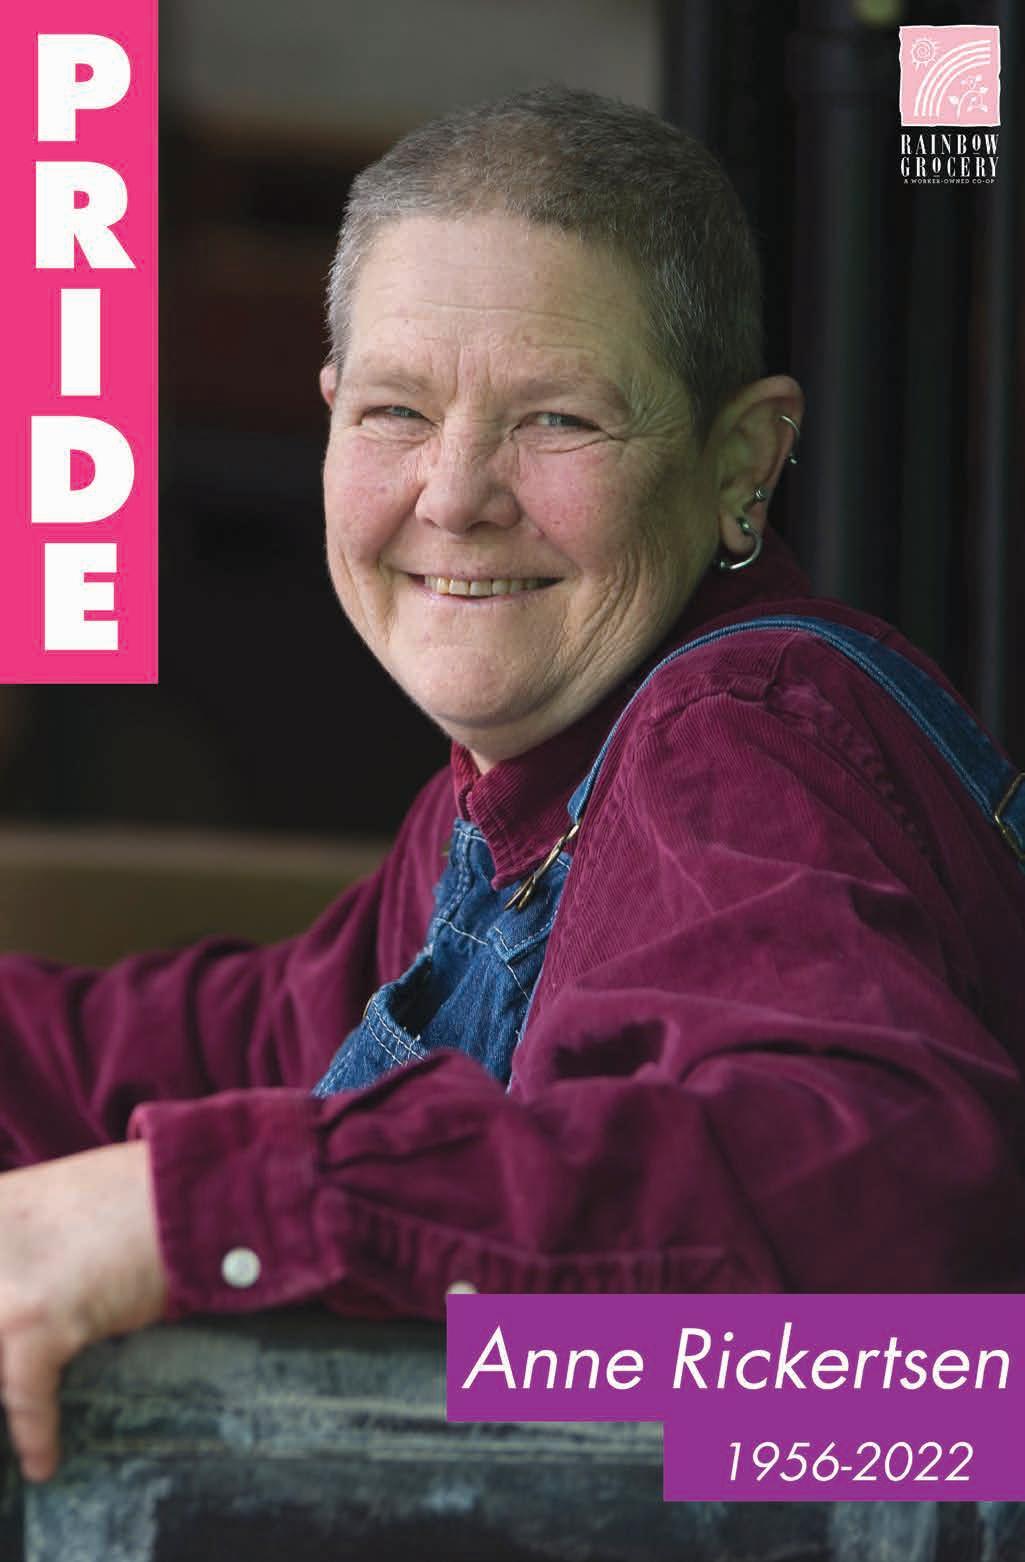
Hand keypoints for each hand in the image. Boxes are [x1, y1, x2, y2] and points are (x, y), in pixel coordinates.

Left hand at [0, 1141, 167, 1482]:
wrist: (192, 1190)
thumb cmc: (139, 1196)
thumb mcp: (57, 1204)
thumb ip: (20, 1242)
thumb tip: (17, 1297)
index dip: (4, 1324)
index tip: (14, 1347)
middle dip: (7, 1355)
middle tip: (26, 1368)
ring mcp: (3, 1282)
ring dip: (11, 1391)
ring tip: (25, 1421)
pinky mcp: (37, 1318)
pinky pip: (23, 1396)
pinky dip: (35, 1435)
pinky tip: (42, 1463)